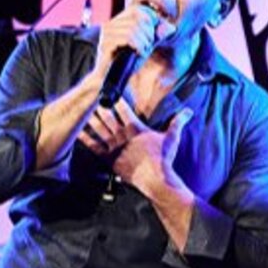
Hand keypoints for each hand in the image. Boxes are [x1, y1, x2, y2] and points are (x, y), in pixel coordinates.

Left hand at [78, 99, 192, 195]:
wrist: (155, 178)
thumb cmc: (162, 159)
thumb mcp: (172, 138)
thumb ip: (178, 122)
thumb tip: (188, 112)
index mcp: (136, 128)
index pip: (122, 109)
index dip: (114, 98)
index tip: (108, 89)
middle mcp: (122, 135)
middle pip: (107, 116)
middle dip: (98, 106)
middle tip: (89, 96)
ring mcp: (114, 147)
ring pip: (99, 129)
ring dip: (90, 119)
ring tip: (82, 110)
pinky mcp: (109, 158)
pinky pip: (94, 147)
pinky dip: (86, 139)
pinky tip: (78, 132)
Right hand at [91, 4, 158, 80]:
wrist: (112, 79)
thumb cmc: (129, 61)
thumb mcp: (146, 45)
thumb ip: (157, 35)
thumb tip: (171, 27)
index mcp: (117, 22)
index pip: (136, 10)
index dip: (149, 20)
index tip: (153, 35)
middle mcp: (109, 25)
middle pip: (136, 20)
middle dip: (148, 33)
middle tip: (148, 46)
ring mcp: (106, 35)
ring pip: (132, 29)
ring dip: (143, 42)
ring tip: (143, 51)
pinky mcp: (105, 45)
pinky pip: (127, 38)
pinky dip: (137, 46)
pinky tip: (139, 53)